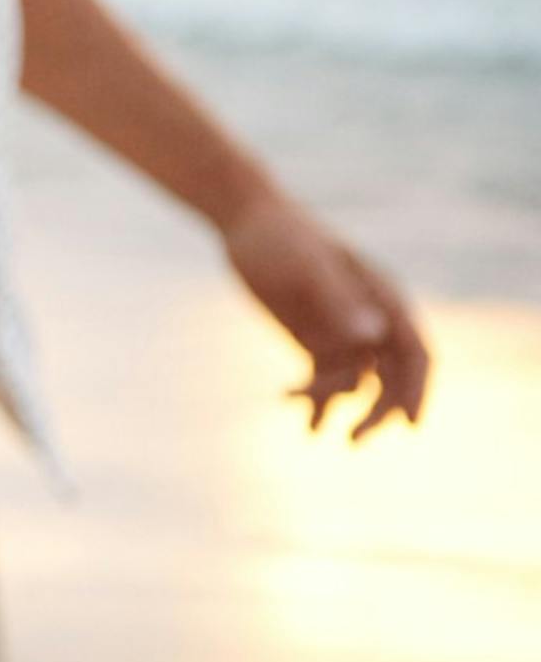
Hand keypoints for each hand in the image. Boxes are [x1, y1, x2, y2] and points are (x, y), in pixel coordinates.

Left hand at [222, 191, 430, 440]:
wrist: (243, 219)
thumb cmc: (280, 235)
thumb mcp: (306, 267)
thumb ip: (338, 301)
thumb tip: (372, 337)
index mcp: (382, 298)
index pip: (414, 353)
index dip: (417, 390)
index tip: (409, 426)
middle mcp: (370, 319)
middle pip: (391, 377)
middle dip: (379, 411)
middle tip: (354, 441)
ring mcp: (343, 330)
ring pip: (357, 383)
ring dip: (341, 408)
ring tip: (312, 430)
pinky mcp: (314, 338)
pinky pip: (325, 378)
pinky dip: (317, 401)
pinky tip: (304, 423)